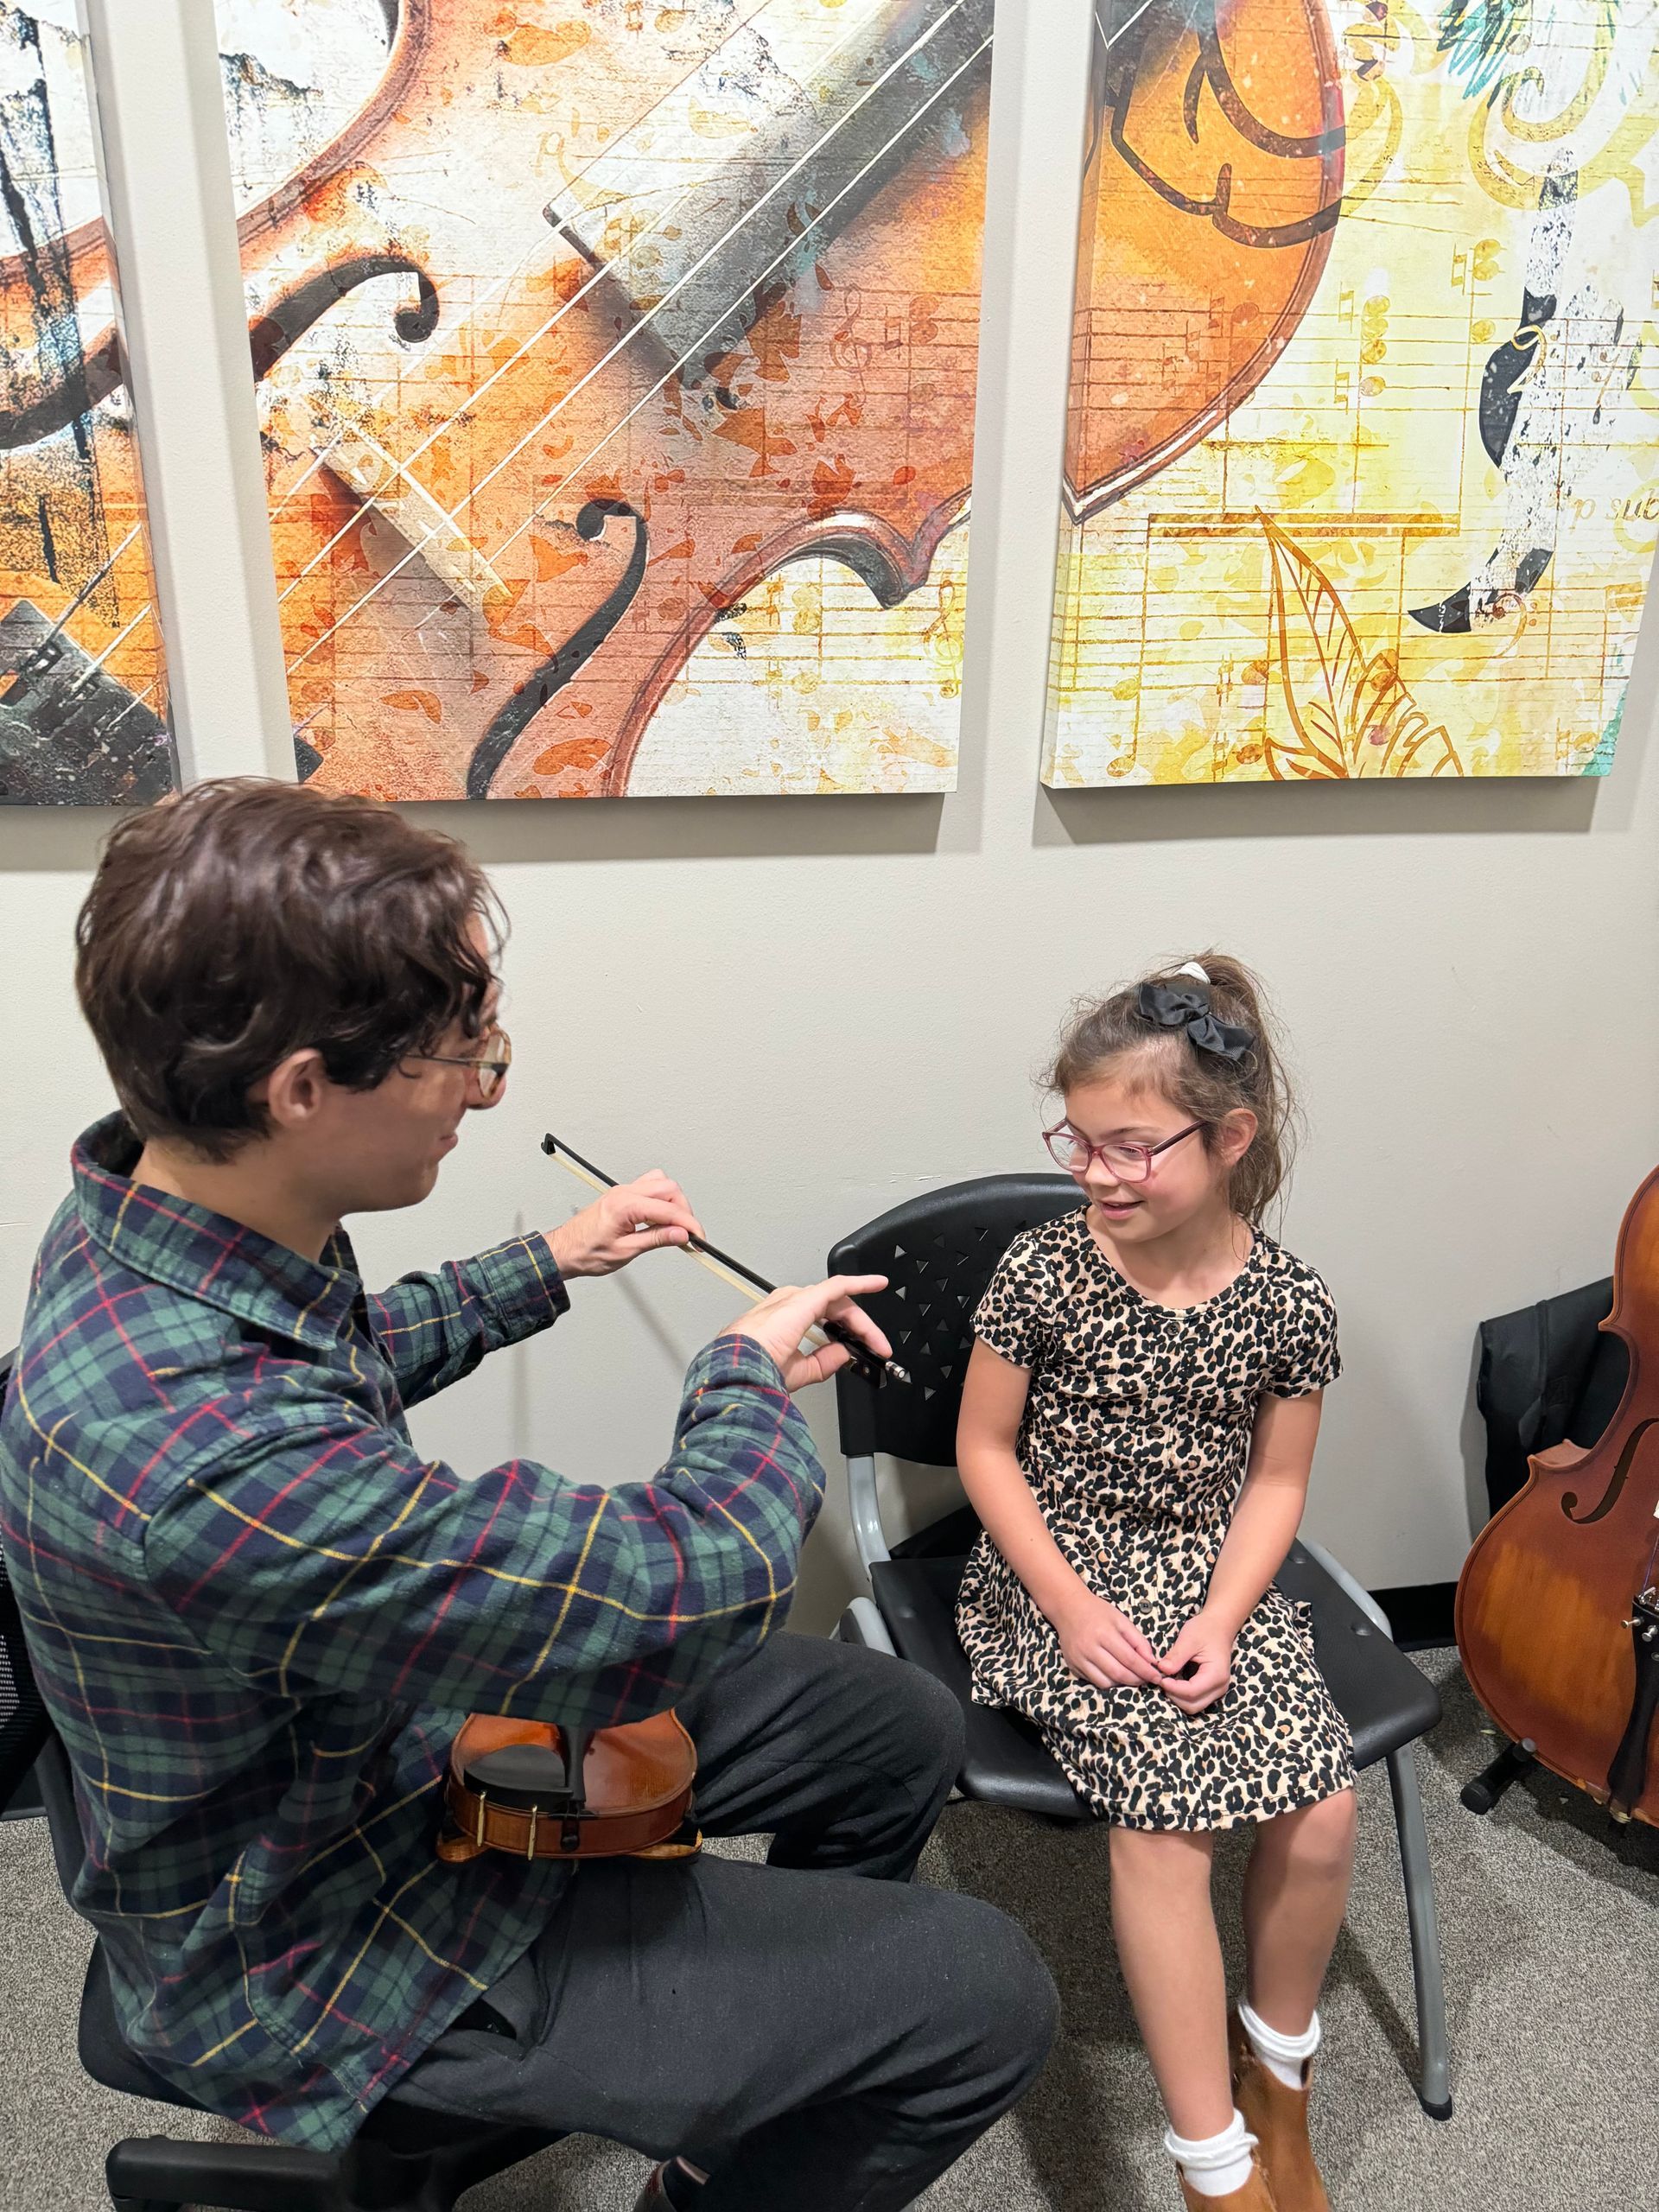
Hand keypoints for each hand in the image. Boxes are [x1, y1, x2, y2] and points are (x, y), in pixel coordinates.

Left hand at [548, 1171, 703, 1278]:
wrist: (564, 1250)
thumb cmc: (586, 1252)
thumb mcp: (625, 1251)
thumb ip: (657, 1239)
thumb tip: (681, 1234)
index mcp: (625, 1206)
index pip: (669, 1210)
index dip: (689, 1224)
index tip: (698, 1239)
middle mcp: (625, 1193)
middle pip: (669, 1189)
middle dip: (684, 1211)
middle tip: (687, 1234)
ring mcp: (623, 1191)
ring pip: (661, 1183)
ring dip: (673, 1202)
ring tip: (675, 1225)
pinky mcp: (622, 1195)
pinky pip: (649, 1187)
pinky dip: (661, 1199)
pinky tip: (660, 1217)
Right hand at [721, 1274, 889, 1392]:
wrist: (739, 1367)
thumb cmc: (755, 1369)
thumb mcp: (798, 1370)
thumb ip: (823, 1361)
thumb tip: (844, 1353)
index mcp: (783, 1321)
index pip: (822, 1319)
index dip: (846, 1334)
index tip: (865, 1350)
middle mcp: (789, 1306)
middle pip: (833, 1310)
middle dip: (859, 1329)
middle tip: (878, 1347)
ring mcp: (796, 1300)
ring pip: (838, 1301)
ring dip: (861, 1319)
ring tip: (878, 1338)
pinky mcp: (806, 1299)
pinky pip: (838, 1286)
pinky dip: (860, 1283)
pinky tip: (877, 1284)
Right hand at [1052, 1589, 1164, 1689]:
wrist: (1068, 1608)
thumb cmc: (1098, 1612)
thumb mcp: (1121, 1620)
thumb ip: (1138, 1640)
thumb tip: (1152, 1661)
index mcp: (1104, 1633)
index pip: (1130, 1659)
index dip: (1146, 1671)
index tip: (1158, 1676)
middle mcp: (1089, 1648)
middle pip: (1118, 1674)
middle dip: (1137, 1680)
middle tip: (1147, 1679)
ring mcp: (1079, 1659)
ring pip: (1106, 1683)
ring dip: (1123, 1684)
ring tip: (1132, 1676)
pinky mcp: (1072, 1666)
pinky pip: (1094, 1682)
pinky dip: (1108, 1682)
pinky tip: (1115, 1674)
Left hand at [1159, 1612, 1233, 1714]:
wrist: (1220, 1626)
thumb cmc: (1205, 1630)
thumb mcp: (1189, 1639)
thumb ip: (1176, 1656)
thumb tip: (1161, 1669)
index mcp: (1216, 1675)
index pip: (1191, 1692)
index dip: (1173, 1688)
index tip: (1160, 1678)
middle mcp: (1219, 1687)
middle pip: (1193, 1705)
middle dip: (1174, 1696)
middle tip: (1162, 1680)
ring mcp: (1217, 1690)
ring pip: (1194, 1705)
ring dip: (1177, 1697)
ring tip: (1167, 1680)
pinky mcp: (1211, 1689)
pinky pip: (1195, 1700)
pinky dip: (1182, 1695)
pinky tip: (1174, 1681)